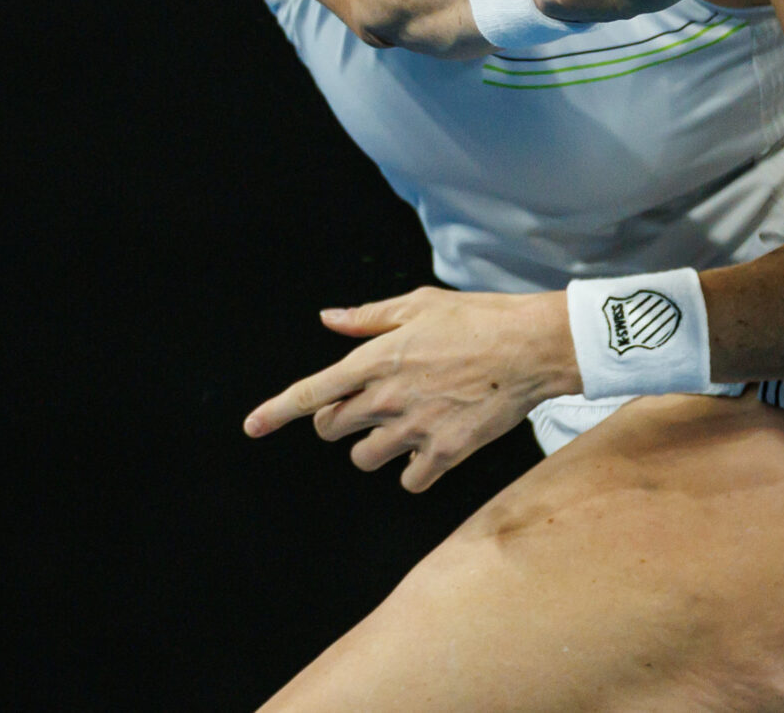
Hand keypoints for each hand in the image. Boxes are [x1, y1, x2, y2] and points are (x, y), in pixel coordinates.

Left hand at [242, 287, 578, 491]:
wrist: (531, 348)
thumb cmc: (479, 318)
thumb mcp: (419, 304)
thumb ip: (368, 316)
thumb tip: (328, 319)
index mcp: (376, 358)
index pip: (311, 392)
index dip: (276, 411)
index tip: (252, 427)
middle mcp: (387, 397)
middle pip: (332, 429)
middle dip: (339, 421)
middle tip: (366, 407)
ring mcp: (414, 428)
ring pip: (364, 459)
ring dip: (374, 447)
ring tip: (403, 425)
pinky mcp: (445, 453)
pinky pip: (408, 481)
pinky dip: (414, 471)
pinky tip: (430, 447)